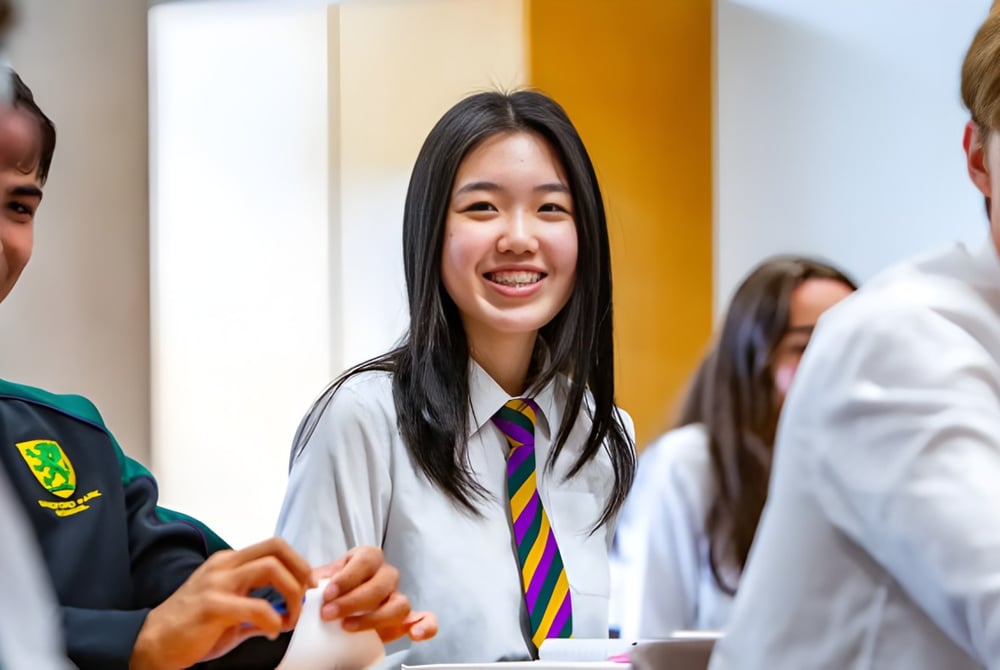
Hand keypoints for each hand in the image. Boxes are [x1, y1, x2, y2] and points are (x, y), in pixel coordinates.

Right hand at [130, 537, 313, 669]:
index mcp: (229, 563)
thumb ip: (258, 605)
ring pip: (271, 568)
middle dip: (301, 572)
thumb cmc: (190, 628)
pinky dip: (273, 620)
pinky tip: (270, 632)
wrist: (151, 644)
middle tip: (303, 599)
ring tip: (288, 618)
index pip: (274, 546)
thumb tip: (288, 611)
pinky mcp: (212, 605)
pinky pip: (257, 607)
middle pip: (277, 548)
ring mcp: (217, 582)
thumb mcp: (230, 610)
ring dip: (291, 594)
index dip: (298, 563)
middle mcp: (224, 566)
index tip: (306, 587)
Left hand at [313, 546, 436, 641]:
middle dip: (354, 601)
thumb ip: (313, 581)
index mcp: (367, 558)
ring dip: (375, 618)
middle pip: (382, 583)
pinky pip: (424, 618)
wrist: (330, 608)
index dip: (348, 577)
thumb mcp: (317, 580)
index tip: (327, 593)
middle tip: (329, 614)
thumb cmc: (326, 590)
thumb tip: (308, 586)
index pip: (366, 560)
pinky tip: (416, 635)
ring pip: (401, 604)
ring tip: (348, 628)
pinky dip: (425, 625)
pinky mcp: (403, 619)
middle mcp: (385, 575)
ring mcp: (396, 596)